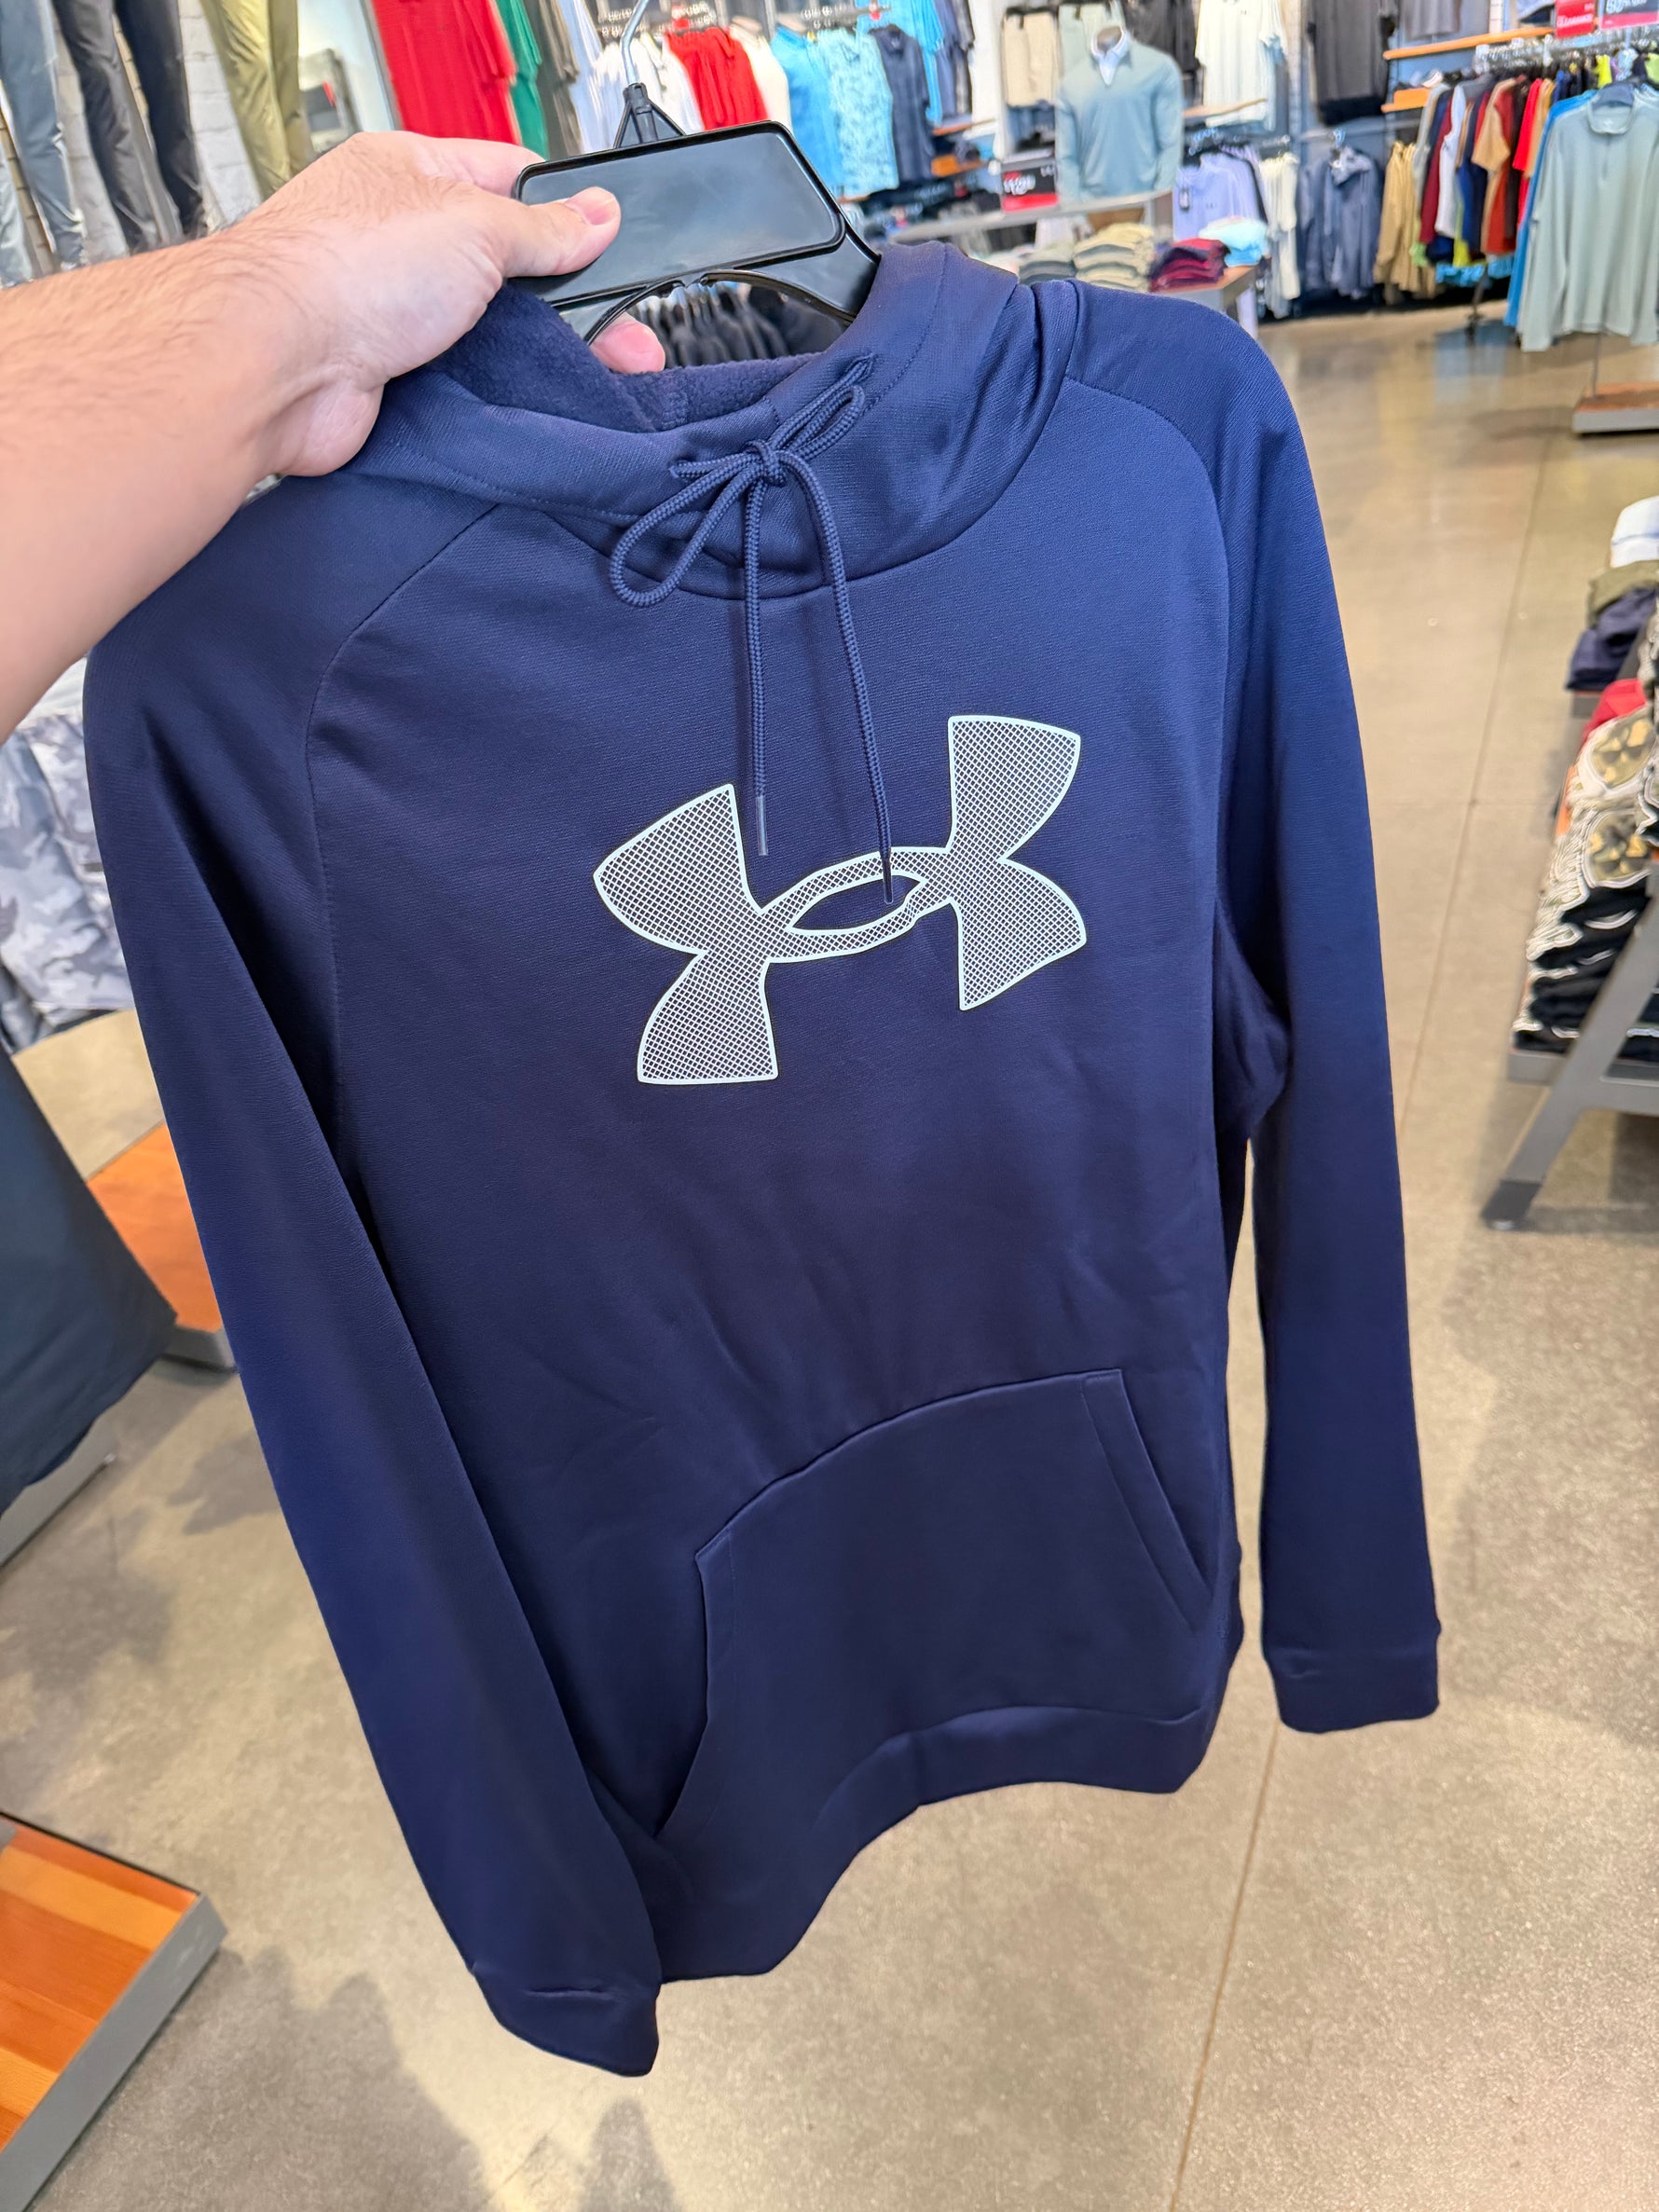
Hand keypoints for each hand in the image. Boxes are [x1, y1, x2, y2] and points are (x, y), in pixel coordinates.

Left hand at [226, 132, 664, 479]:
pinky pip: (459, 382)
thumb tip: (595, 215)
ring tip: (587, 370)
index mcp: (411, 174)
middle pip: (503, 265)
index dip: (563, 211)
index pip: (507, 179)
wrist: (276, 364)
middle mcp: (397, 239)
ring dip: (529, 351)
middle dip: (560, 297)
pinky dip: (493, 393)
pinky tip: (527, 399)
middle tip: (615, 327)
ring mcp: (391, 311)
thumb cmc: (340, 270)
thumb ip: (542, 228)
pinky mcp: (388, 377)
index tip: (608, 242)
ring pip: (485, 331)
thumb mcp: (473, 223)